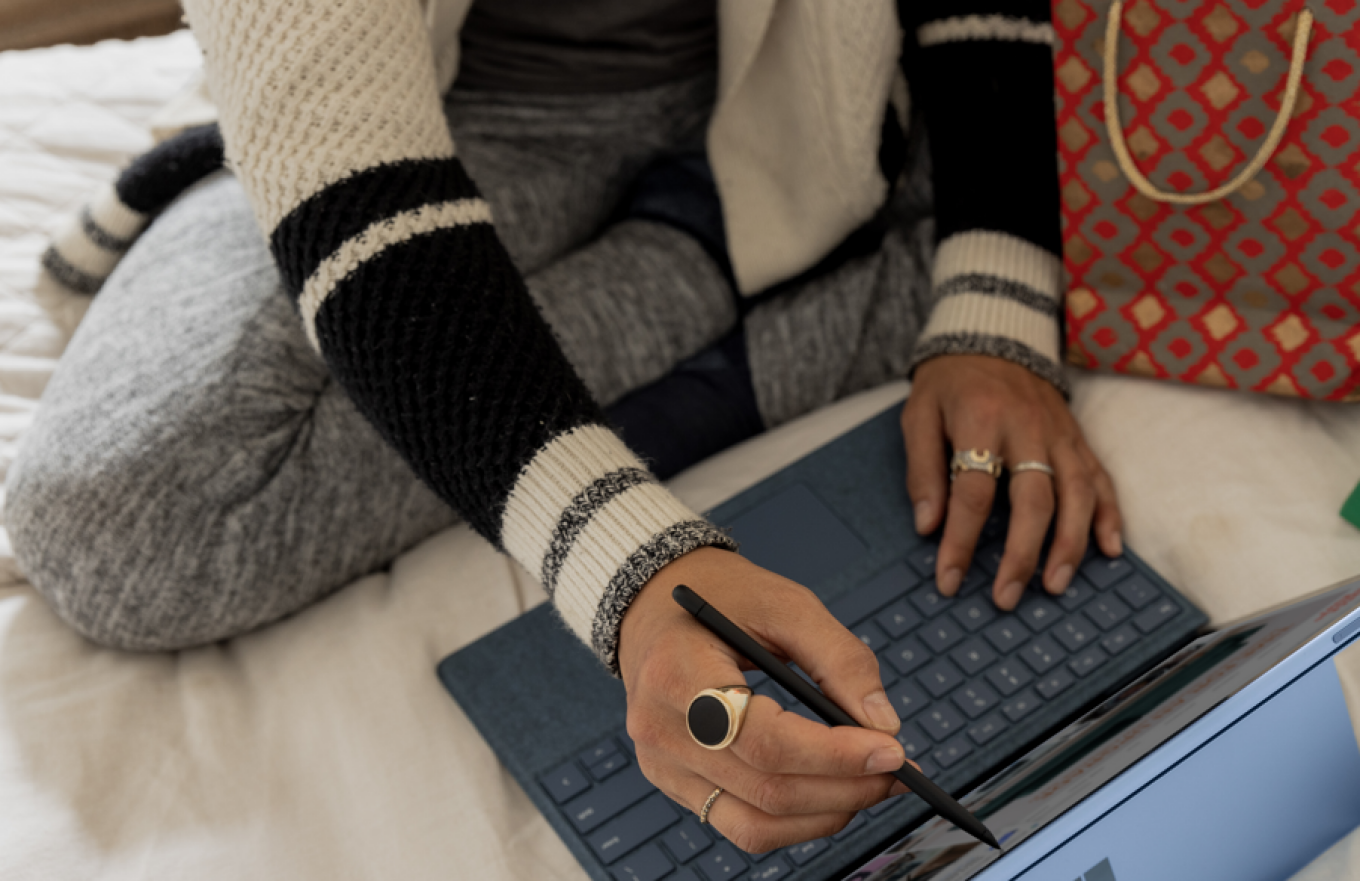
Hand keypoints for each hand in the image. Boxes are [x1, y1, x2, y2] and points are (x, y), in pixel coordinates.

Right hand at [618, 547, 909, 852]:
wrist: (655, 602)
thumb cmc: (721, 596)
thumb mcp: (786, 605)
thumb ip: (840, 659)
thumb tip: (884, 725)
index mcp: (677, 674)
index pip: (762, 739)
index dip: (834, 754)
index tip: (892, 749)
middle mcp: (659, 729)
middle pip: (766, 788)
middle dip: (846, 787)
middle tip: (899, 771)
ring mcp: (662, 764)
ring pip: (757, 824)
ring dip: (827, 813)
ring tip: (871, 784)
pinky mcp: (674, 783)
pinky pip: (742, 826)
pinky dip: (797, 821)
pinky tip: (830, 793)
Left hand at [902, 354, 1121, 610]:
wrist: (995, 336)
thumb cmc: (950, 383)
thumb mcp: (918, 415)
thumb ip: (923, 470)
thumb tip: (927, 526)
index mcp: (982, 421)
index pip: (973, 492)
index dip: (959, 540)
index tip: (948, 579)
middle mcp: (1028, 429)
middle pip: (1033, 500)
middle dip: (1021, 554)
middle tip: (1006, 597)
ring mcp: (1060, 435)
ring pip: (1077, 494)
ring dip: (1070, 545)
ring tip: (1055, 586)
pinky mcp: (1079, 439)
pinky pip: (1101, 479)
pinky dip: (1110, 515)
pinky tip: (1109, 550)